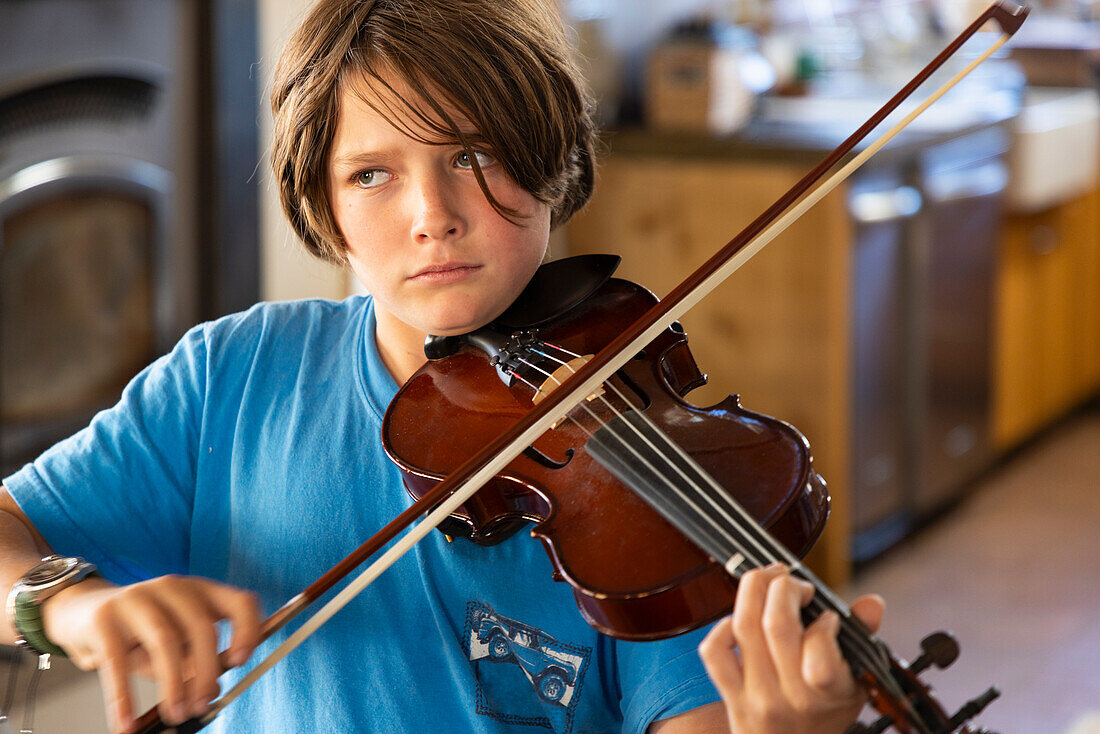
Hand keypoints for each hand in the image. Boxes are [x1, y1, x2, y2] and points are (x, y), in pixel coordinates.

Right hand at [42, 574, 260, 733]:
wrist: (80, 611)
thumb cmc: (139, 633)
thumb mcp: (173, 644)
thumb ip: (193, 661)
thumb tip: (209, 690)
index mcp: (201, 592)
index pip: (240, 602)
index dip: (248, 629)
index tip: (241, 661)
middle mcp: (173, 588)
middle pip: (202, 627)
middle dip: (206, 672)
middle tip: (200, 706)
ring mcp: (138, 597)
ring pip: (166, 641)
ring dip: (173, 684)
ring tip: (174, 714)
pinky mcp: (104, 617)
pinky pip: (117, 661)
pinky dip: (124, 697)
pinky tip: (126, 723)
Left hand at [699, 563, 884, 733]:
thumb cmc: (823, 716)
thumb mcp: (855, 685)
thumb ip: (862, 640)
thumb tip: (871, 603)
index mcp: (827, 695)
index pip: (820, 651)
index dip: (825, 623)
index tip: (828, 618)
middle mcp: (789, 696)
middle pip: (776, 624)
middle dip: (785, 587)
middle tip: (795, 583)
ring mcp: (756, 695)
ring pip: (744, 626)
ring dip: (754, 590)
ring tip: (769, 581)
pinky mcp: (729, 693)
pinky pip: (714, 651)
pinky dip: (722, 625)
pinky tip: (739, 618)